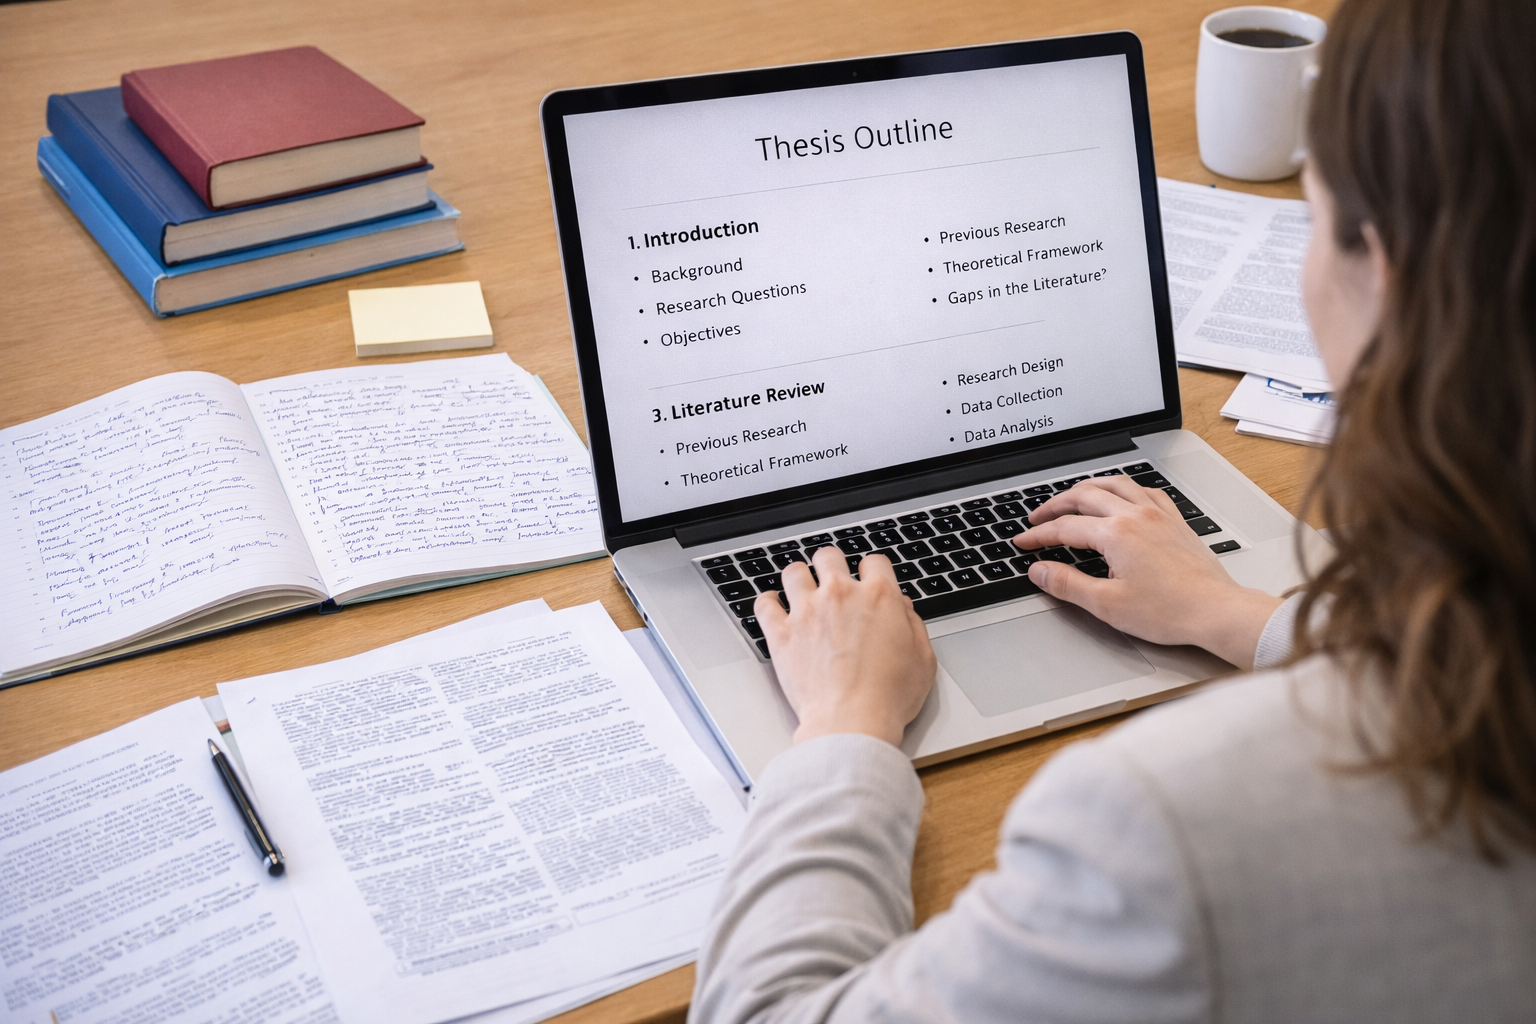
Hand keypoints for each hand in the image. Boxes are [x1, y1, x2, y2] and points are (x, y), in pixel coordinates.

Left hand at [754, 545, 936, 746]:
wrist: (852, 722)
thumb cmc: (888, 697)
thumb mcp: (923, 660)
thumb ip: (914, 625)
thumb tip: (902, 608)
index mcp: (879, 597)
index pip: (874, 561)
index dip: (872, 571)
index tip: (868, 581)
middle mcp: (840, 595)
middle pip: (829, 556)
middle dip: (831, 565)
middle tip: (832, 581)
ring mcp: (807, 611)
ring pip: (794, 572)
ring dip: (799, 579)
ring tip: (801, 591)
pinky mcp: (782, 633)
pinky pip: (764, 603)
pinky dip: (768, 603)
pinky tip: (774, 608)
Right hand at [1016, 478, 1281, 668]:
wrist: (1216, 611)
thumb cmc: (1170, 611)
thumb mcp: (1107, 604)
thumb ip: (1067, 584)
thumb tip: (1040, 571)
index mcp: (1116, 534)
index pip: (1065, 527)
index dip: (1038, 534)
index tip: (1023, 542)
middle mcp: (1136, 515)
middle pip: (1085, 495)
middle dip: (1056, 505)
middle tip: (1038, 517)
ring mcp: (1158, 515)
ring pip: (1115, 484)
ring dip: (1088, 487)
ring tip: (1072, 498)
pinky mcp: (1175, 521)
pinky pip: (1146, 491)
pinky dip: (1125, 489)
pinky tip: (1122, 497)